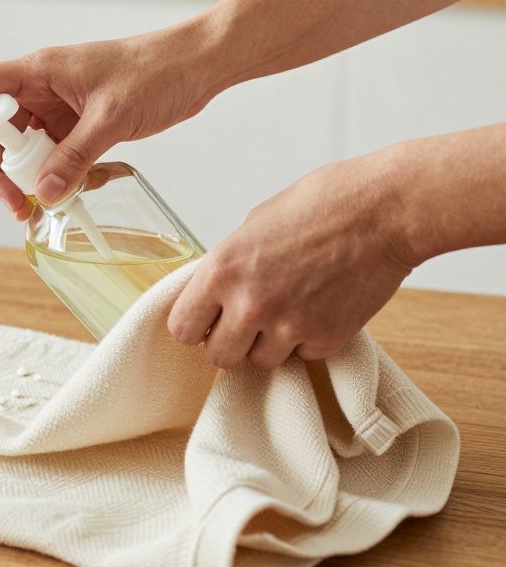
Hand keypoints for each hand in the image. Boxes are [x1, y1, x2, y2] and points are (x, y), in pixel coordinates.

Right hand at [0, 23, 220, 219]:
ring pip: (23, 145)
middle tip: (14, 203)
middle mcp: (42, 87)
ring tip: (38, 207)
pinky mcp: (78, 121)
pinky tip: (67, 193)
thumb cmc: (157, 71)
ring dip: (25, 177)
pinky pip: (51, 152)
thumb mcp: (112, 118)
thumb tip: (44, 194)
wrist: (198, 64)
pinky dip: (53, 175)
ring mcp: (59, 105)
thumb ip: (75, 157)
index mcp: (40, 71)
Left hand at [167, 154, 419, 368]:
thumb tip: (215, 293)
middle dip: (229, 342)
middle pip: (218, 357)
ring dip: (269, 344)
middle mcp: (249, 304)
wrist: (386, 211)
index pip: (181, 328)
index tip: (207, 320)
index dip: (194, 326)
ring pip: (260, 362)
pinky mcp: (326, 339)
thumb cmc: (322, 204)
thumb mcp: (254, 226)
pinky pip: (302, 356)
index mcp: (222, 270)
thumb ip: (229, 266)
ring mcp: (289, 326)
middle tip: (247, 321)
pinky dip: (308, 340)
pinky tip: (320, 307)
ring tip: (289, 308)